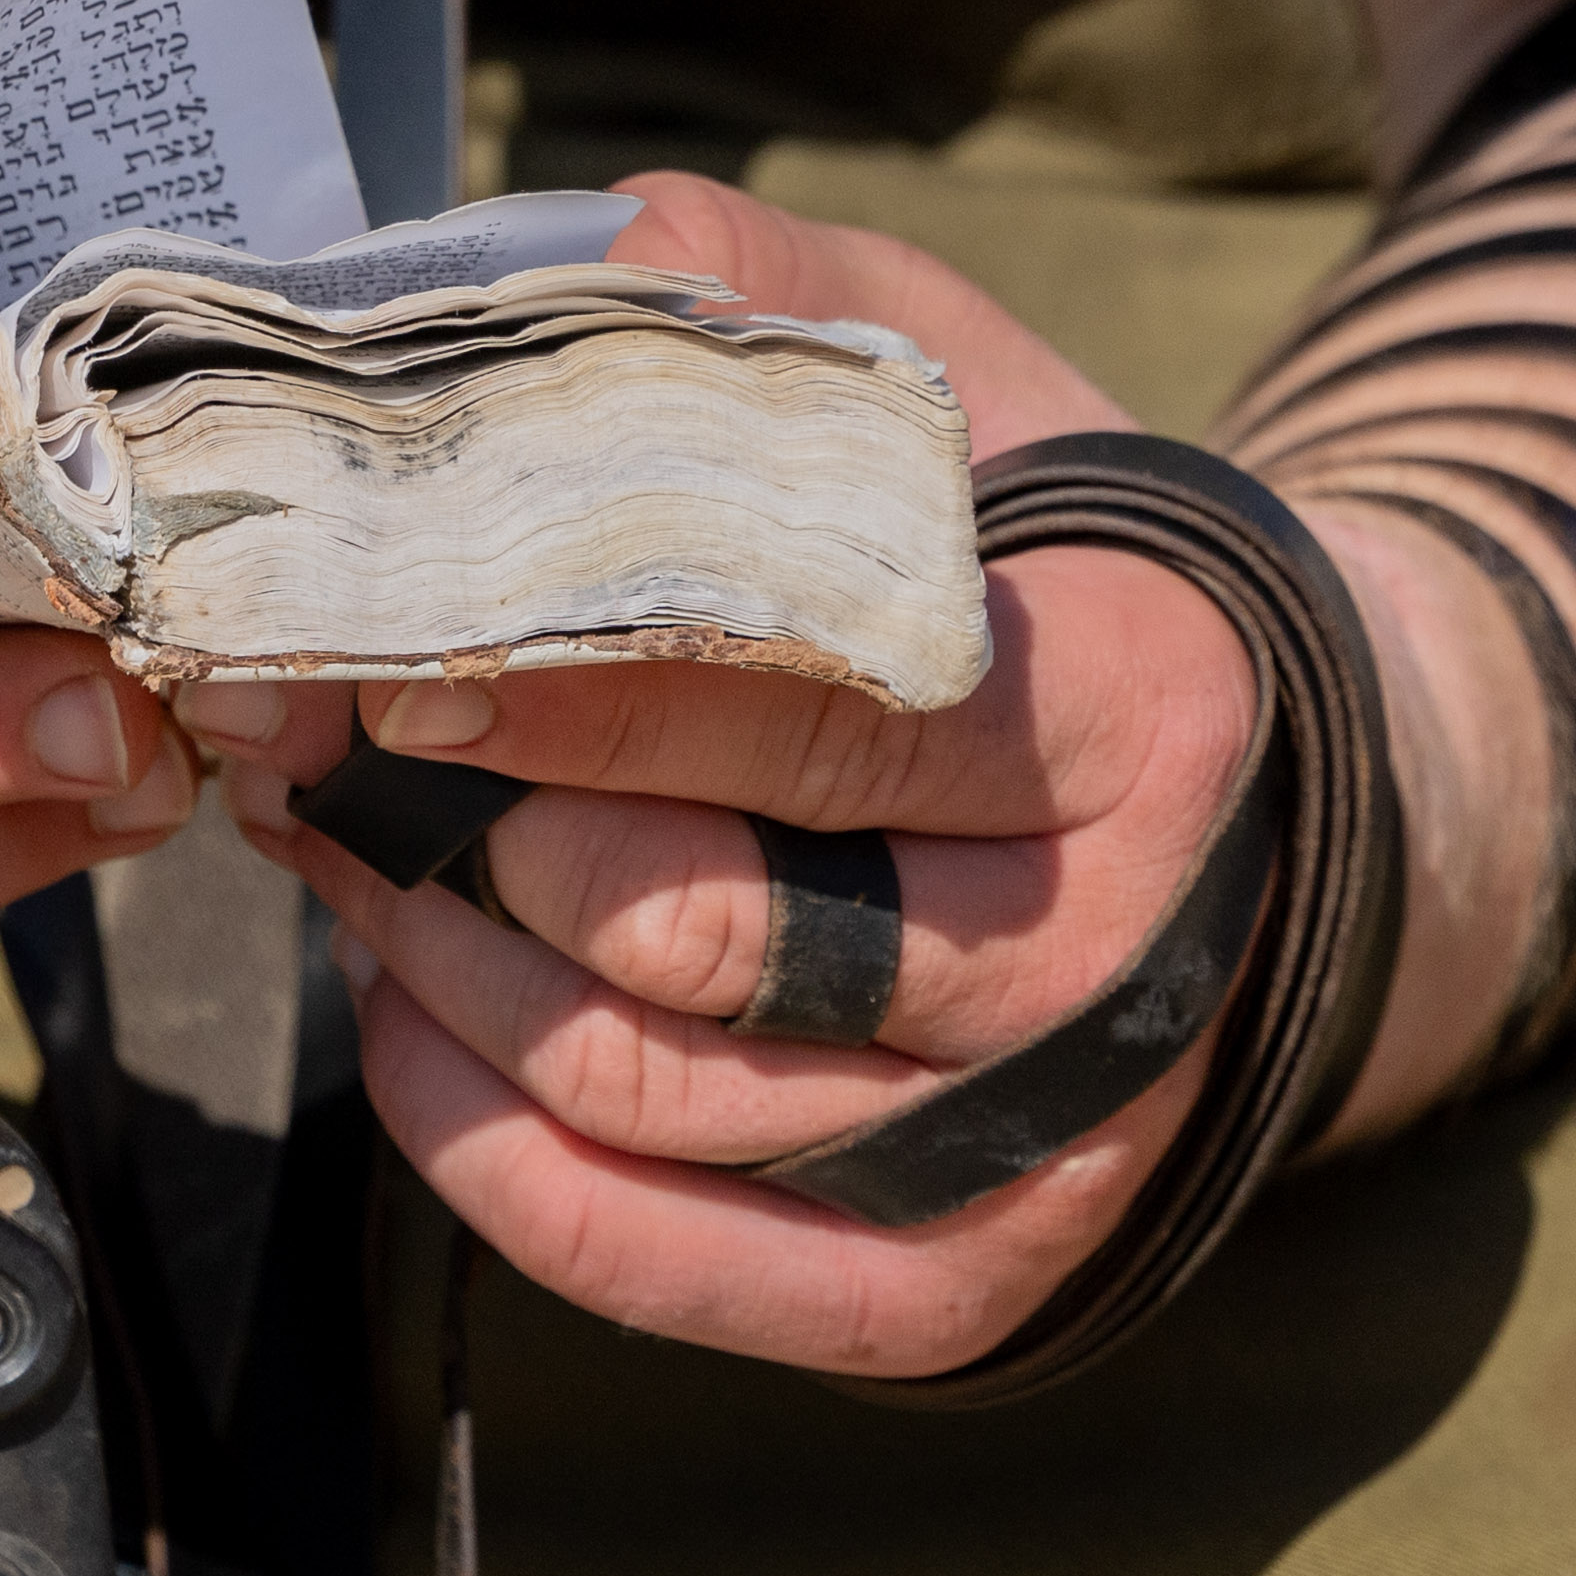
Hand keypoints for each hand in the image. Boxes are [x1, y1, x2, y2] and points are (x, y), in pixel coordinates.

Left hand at [213, 180, 1254, 1380]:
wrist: (1265, 821)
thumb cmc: (1055, 572)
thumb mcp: (958, 385)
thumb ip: (753, 307)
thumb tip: (534, 283)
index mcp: (1137, 707)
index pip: (817, 718)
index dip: (576, 695)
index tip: (391, 648)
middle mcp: (1114, 962)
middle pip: (700, 931)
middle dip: (449, 830)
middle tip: (309, 736)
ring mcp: (1042, 1153)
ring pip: (644, 1095)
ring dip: (431, 972)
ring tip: (334, 845)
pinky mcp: (960, 1292)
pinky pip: (652, 1262)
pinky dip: (477, 1151)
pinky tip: (404, 1020)